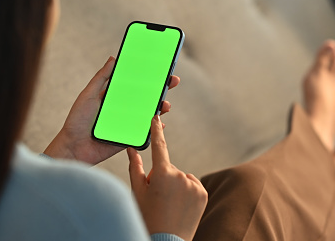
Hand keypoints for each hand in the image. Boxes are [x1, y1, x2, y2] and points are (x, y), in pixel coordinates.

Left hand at [43, 56, 180, 164]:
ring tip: (165, 104)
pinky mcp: (128, 137)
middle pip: (146, 97)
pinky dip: (155, 127)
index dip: (149, 75)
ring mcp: (127, 122)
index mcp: (114, 96)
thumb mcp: (89, 94)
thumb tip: (113, 58)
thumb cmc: (77, 120)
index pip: (135, 83)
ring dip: (160, 108)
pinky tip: (160, 123)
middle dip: (161, 88)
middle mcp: (123, 108)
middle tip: (172, 80)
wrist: (73, 147)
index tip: (161, 66)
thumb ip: (102, 77)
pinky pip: (145, 132)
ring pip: (149, 113)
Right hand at [127, 115, 206, 240]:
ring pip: (181, 178)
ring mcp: (194, 185)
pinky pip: (192, 185)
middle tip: (157, 198)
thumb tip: (131, 150)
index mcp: (162, 173)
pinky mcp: (203, 193)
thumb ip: (135, 167)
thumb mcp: (137, 192)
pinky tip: (179, 206)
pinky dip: (186, 192)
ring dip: (175, 186)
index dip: (156, 130)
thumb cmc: (148, 217)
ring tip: (168, 205)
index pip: (159, 146)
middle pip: (169, 169)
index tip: (156, 118)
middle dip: (162, 178)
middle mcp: (181, 176)